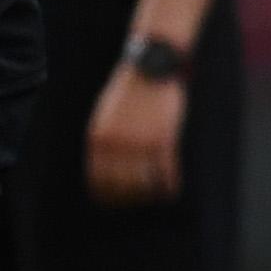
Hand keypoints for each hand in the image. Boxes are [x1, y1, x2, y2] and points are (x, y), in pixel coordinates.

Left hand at [85, 65, 185, 204]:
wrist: (148, 67)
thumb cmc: (128, 90)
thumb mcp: (105, 114)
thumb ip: (104, 140)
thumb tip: (105, 166)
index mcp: (99, 139)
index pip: (98, 180)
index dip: (107, 195)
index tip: (114, 202)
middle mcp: (117, 146)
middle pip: (121, 186)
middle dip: (129, 198)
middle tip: (138, 202)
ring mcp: (140, 144)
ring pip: (144, 183)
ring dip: (150, 193)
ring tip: (156, 196)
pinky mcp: (163, 141)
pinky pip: (165, 173)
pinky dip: (169, 184)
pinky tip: (172, 188)